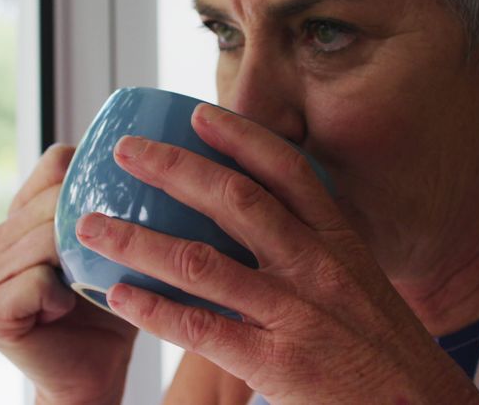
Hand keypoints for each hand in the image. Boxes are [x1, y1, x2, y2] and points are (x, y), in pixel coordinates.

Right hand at [0, 144, 138, 404]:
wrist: (97, 371)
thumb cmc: (118, 302)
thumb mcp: (125, 241)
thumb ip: (125, 200)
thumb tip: (166, 154)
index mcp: (27, 212)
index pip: (56, 164)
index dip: (92, 179)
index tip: (122, 208)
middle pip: (49, 200)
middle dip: (90, 224)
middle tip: (110, 259)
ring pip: (41, 239)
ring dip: (77, 262)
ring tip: (88, 284)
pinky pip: (32, 281)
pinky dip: (59, 294)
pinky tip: (67, 307)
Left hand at [75, 105, 478, 403]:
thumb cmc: (385, 349)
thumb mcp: (361, 283)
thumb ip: (316, 251)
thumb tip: (263, 223)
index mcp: (338, 241)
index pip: (287, 171)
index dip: (239, 137)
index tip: (197, 114)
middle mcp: (316, 267)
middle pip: (235, 200)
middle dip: (174, 170)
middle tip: (127, 153)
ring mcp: (295, 313)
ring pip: (202, 262)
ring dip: (139, 240)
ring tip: (93, 226)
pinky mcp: (277, 363)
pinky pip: (202, 329)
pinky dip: (155, 309)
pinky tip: (119, 295)